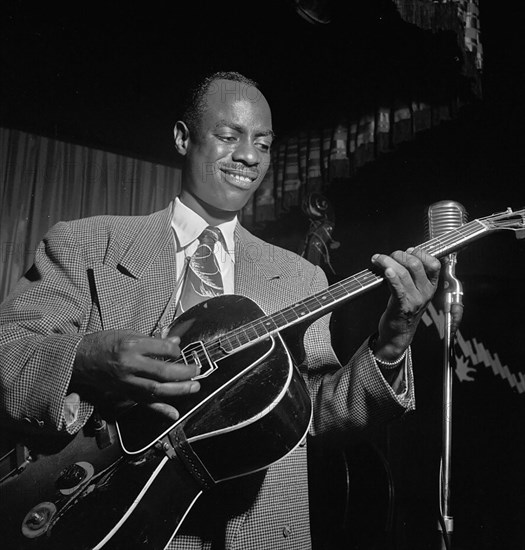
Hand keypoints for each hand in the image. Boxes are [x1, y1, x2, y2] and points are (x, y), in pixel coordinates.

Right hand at [71, 330, 199, 419]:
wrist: (79, 359)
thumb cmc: (104, 343)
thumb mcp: (128, 333)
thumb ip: (153, 340)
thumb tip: (176, 341)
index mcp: (131, 345)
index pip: (163, 349)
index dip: (176, 350)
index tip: (180, 351)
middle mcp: (130, 364)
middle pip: (163, 371)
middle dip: (184, 372)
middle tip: (197, 370)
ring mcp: (127, 381)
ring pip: (157, 389)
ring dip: (179, 390)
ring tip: (194, 387)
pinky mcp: (124, 393)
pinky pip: (144, 403)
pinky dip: (161, 410)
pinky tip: (174, 414)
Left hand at [371, 248, 440, 360]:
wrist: (399, 334)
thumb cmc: (404, 310)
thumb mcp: (415, 292)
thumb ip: (413, 275)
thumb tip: (403, 255)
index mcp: (431, 287)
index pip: (433, 263)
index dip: (420, 253)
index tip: (407, 250)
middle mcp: (425, 292)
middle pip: (415, 265)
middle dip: (399, 255)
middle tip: (388, 256)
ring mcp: (415, 300)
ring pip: (403, 272)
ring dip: (387, 262)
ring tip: (378, 259)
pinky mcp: (402, 306)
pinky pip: (397, 288)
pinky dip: (391, 277)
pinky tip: (385, 270)